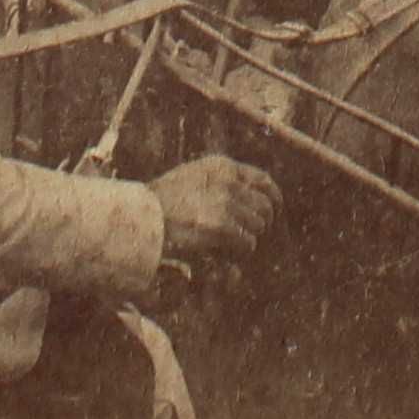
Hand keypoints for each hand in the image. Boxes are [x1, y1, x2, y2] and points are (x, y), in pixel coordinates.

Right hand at [148, 154, 280, 276]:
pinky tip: (224, 252)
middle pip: (265, 206)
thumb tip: (253, 200)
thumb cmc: (164, 203)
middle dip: (261, 223)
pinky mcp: (221, 226)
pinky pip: (247, 243)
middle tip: (251, 234)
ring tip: (229, 244)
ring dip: (247, 238)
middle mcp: (227, 181)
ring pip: (257, 226)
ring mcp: (225, 203)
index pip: (263, 180)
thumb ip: (221, 182)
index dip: (274, 197)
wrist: (142, 218)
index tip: (275, 210)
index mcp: (221, 166)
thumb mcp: (193, 177)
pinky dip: (240, 251)